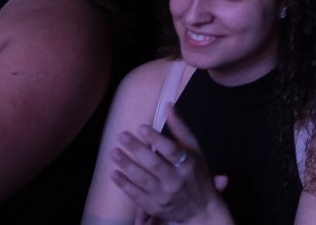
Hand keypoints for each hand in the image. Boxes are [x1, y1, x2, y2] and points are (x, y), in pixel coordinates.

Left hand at [106, 109, 225, 222]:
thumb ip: (180, 128)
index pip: (171, 150)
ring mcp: (165, 196)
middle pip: (154, 164)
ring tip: (113, 152)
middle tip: (122, 136)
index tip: (141, 127)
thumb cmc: (197, 174)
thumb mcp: (195, 150)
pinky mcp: (155, 207)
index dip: (156, 138)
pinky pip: (137, 196)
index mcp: (188, 163)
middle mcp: (176, 180)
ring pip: (143, 179)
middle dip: (137, 150)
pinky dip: (124, 185)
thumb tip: (168, 105)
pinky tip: (114, 173)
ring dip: (127, 165)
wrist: (202, 210)